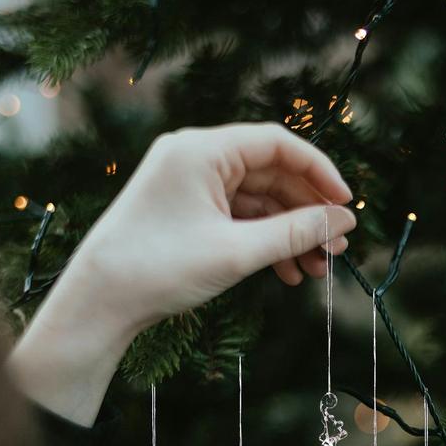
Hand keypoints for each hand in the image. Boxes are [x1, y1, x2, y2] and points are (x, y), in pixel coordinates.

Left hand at [9, 123, 355, 425]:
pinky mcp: (187, 212)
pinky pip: (239, 218)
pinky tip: (288, 273)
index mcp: (201, 150)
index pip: (277, 144)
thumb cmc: (160, 268)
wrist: (99, 302)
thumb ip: (296, 233)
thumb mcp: (237, 252)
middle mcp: (195, 158)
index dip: (319, 172)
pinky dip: (265, 243)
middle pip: (271, 175)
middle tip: (338, 248)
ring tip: (317, 271)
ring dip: (291, 235)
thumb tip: (344, 222)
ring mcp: (190, 186)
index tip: (347, 206)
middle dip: (308, 214)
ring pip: (259, 202)